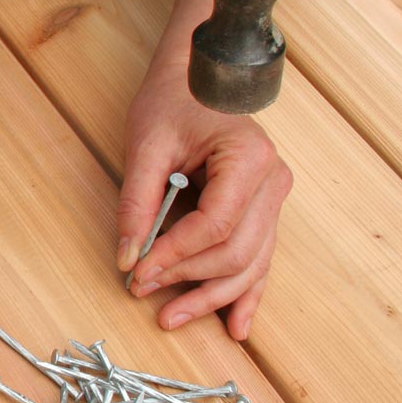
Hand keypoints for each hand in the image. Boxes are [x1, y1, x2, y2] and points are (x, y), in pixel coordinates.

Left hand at [115, 61, 292, 340]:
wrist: (200, 77)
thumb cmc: (174, 101)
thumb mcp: (146, 145)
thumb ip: (137, 202)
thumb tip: (128, 258)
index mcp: (249, 159)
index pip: (216, 225)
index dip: (176, 255)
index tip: (139, 273)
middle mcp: (272, 182)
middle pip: (237, 252)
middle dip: (190, 281)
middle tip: (144, 294)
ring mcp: (273, 199)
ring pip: (251, 263)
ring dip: (212, 297)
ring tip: (173, 318)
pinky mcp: (263, 210)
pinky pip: (259, 259)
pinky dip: (246, 293)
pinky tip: (235, 326)